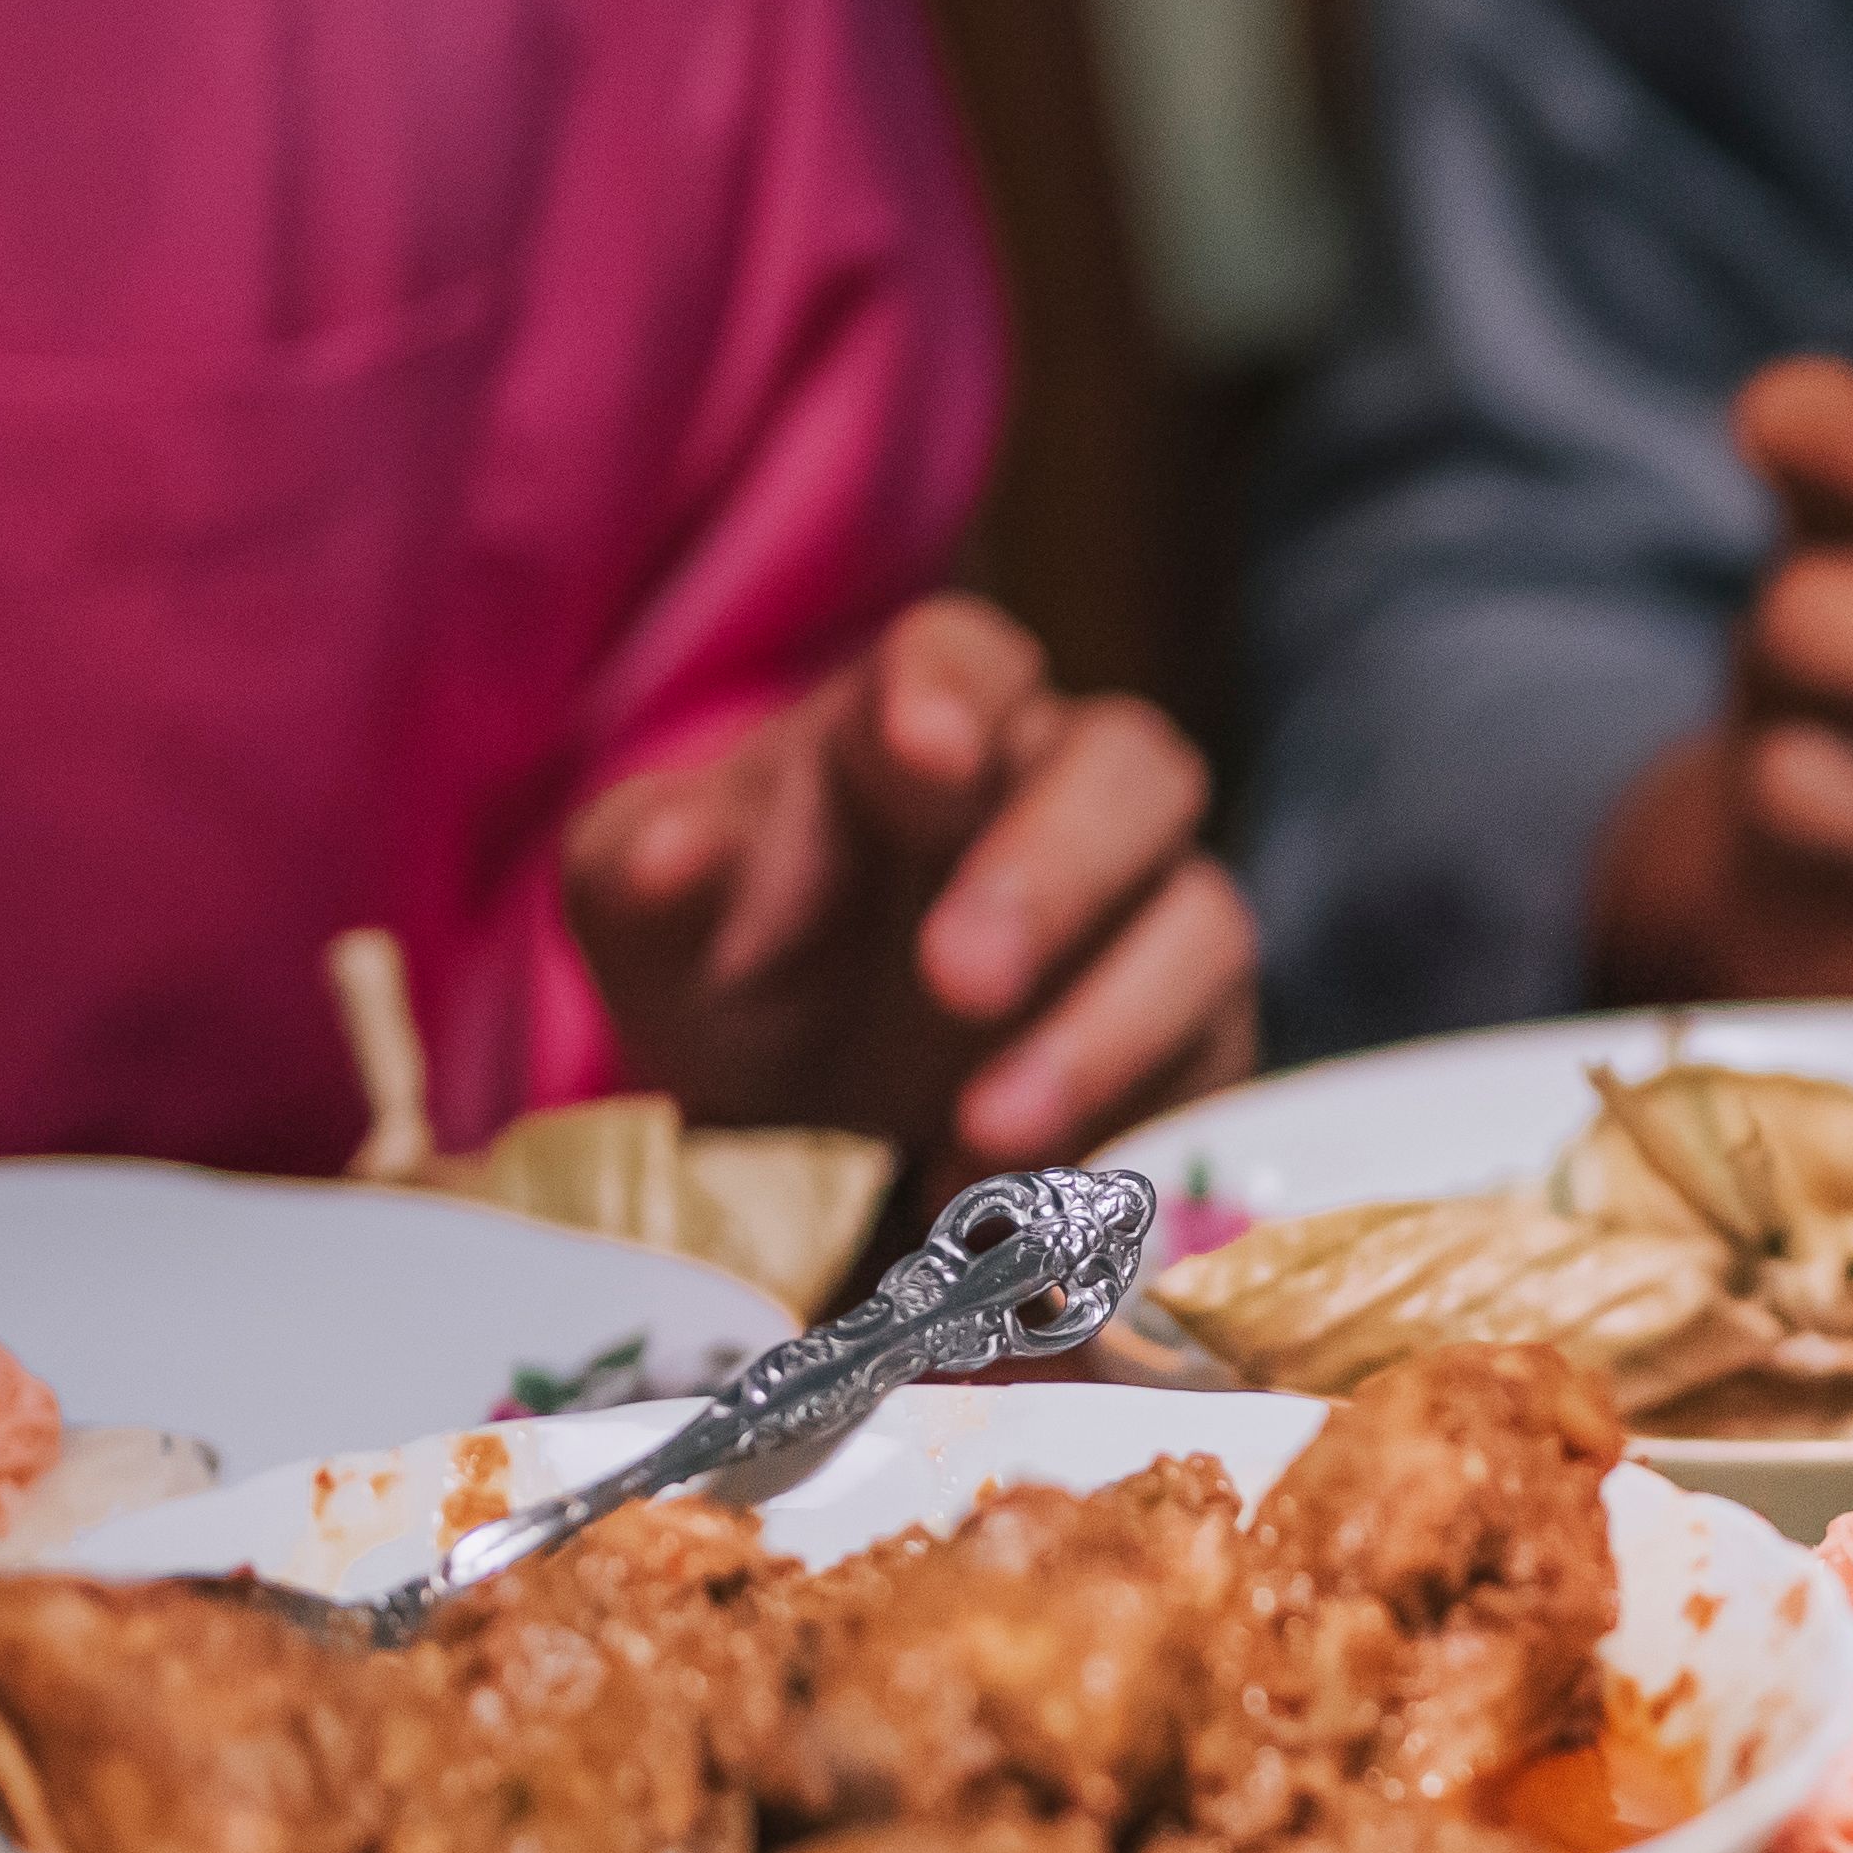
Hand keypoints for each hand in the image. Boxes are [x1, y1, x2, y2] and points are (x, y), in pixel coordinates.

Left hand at [559, 596, 1257, 1181]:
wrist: (810, 1132)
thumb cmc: (739, 976)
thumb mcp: (648, 926)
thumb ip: (645, 872)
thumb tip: (669, 856)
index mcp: (921, 724)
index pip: (970, 657)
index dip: (957, 692)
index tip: (920, 748)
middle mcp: (1064, 797)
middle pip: (1133, 769)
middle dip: (1053, 870)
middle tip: (957, 981)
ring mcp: (1149, 921)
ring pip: (1201, 924)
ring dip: (1105, 1028)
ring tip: (982, 1134)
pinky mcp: (1194, 1051)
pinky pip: (1207, 1077)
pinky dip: (1118, 1133)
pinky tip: (1007, 1195)